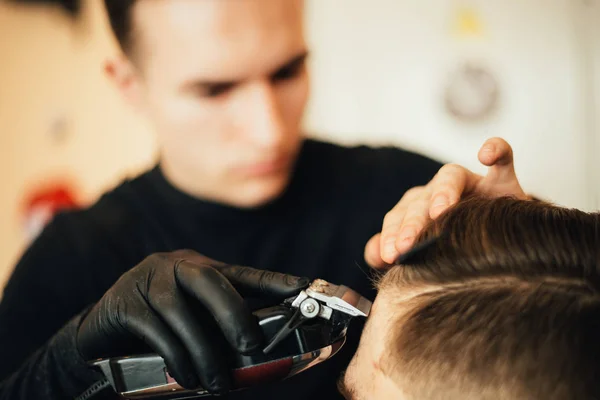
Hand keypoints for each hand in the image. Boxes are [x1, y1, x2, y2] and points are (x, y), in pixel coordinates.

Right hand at [76, 250, 308, 393]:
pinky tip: (188, 379)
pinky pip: (155, 330)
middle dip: (234, 314)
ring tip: (219, 382)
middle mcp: (176, 266)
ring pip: (181, 312)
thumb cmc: (160, 327)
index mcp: (201, 268)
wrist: (100, 334)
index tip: (308, 291)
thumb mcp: (195, 319)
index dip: (276, 282)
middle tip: (250, 347)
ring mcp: (147, 280)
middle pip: (210, 281)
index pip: (244, 273)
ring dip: (204, 350)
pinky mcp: (124, 302)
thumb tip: (264, 351)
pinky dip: (176, 357)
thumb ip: (223, 325)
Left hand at [365, 137, 528, 267]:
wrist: (504, 244)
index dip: (392, 235)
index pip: (399, 216)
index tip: (390, 256)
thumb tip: (373, 254)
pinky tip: (486, 155)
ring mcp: (472, 183)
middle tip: (405, 247)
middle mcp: (440, 190)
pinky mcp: (503, 180)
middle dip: (412, 223)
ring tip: (439, 212)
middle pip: (421, 200)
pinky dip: (496, 150)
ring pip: (450, 177)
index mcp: (419, 206)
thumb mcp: (427, 251)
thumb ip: (397, 249)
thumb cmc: (459, 246)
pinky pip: (502, 158)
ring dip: (443, 192)